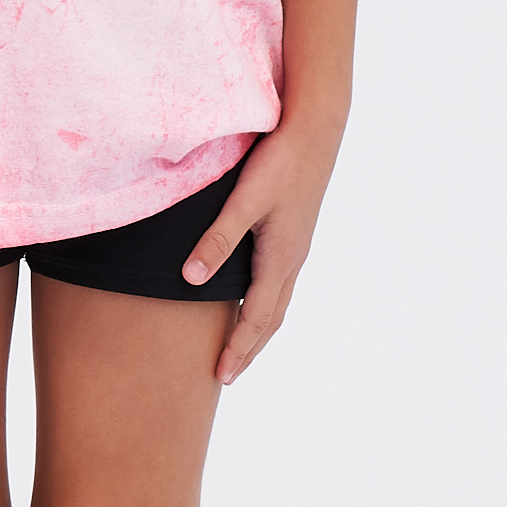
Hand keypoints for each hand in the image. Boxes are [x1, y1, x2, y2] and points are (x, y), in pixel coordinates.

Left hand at [182, 121, 343, 383]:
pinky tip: (256, 298)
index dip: (238, 348)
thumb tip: (192, 279)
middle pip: (271, 319)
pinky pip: (280, 283)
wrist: (315, 131)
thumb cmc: (279, 163)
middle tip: (227, 375)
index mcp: (280, 258)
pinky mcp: (294, 232)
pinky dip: (267, 304)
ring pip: (278, 302)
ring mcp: (296, 247)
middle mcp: (292, 260)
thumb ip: (218, 238)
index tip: (221, 375)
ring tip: (241, 348)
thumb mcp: (244, 200)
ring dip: (259, 329)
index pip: (257, 318)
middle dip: (249, 348)